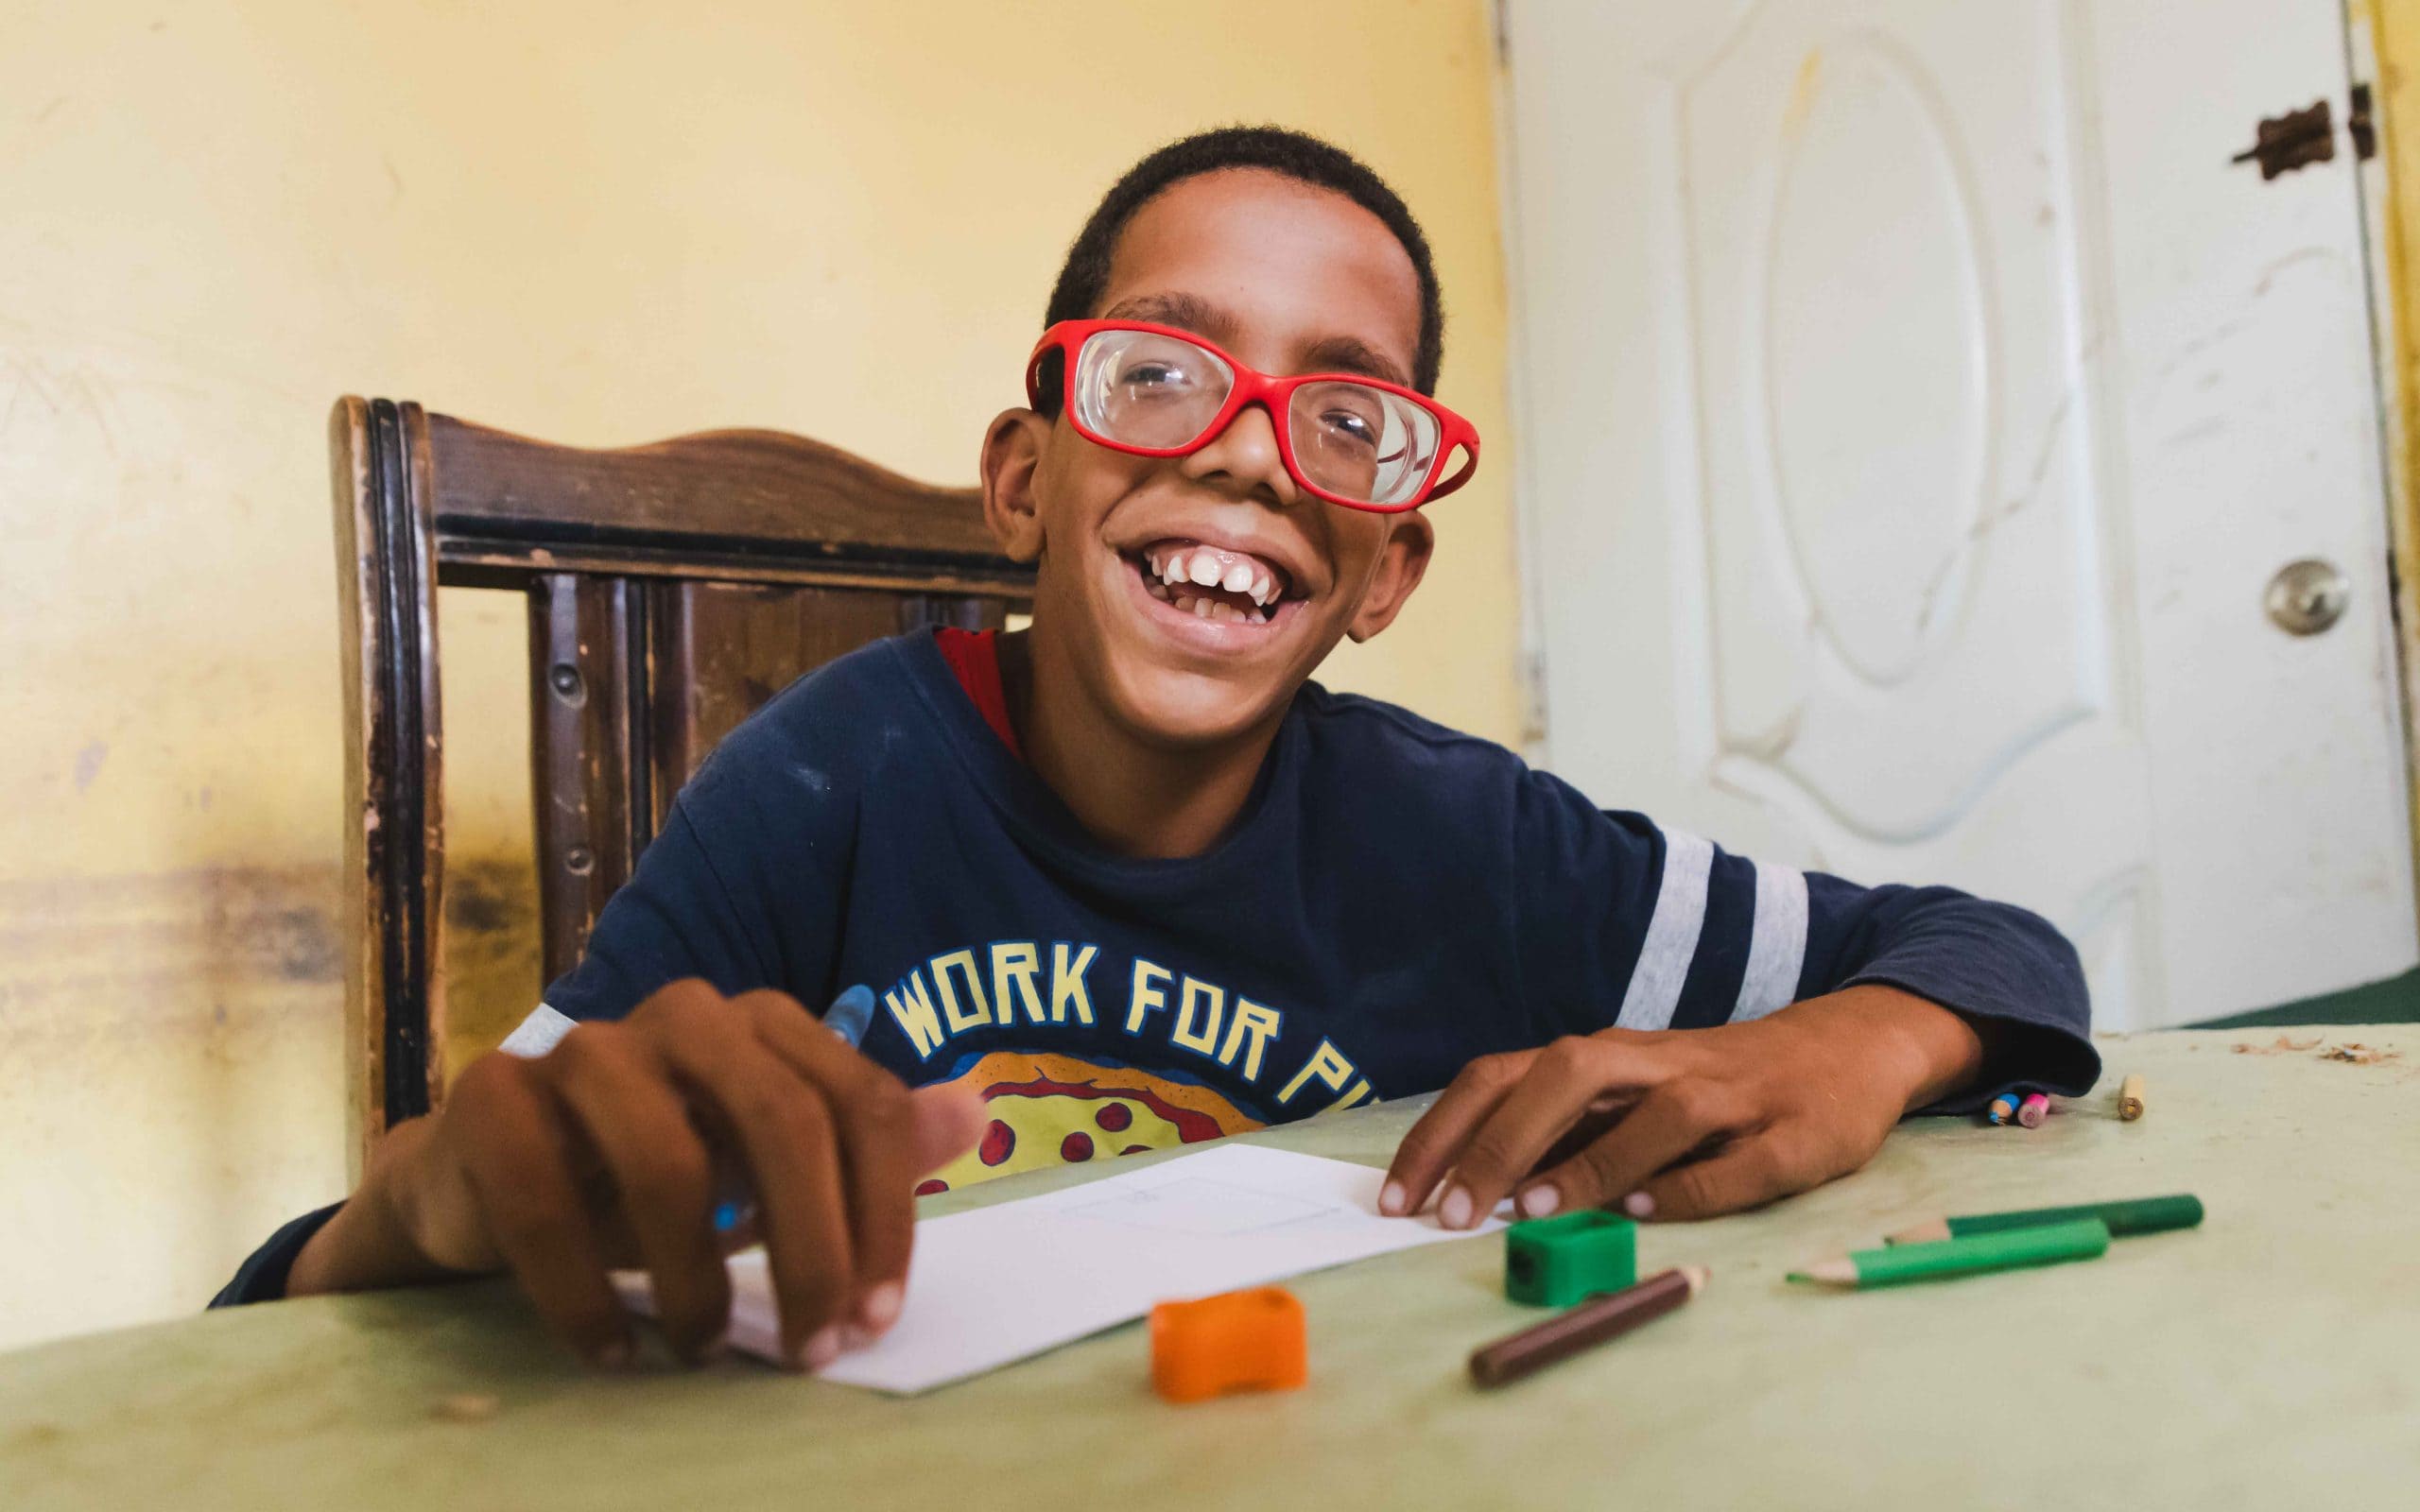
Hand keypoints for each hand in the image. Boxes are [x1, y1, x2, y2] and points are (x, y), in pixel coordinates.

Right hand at [290, 979, 984, 1369]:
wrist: (487, 1172)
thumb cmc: (651, 1170)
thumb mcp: (766, 1162)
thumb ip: (863, 1139)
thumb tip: (976, 1109)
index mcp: (764, 1022)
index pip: (861, 1103)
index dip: (883, 1216)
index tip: (876, 1318)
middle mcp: (684, 1014)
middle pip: (783, 1120)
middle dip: (812, 1249)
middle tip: (812, 1348)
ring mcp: (584, 1048)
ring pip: (669, 1163)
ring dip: (696, 1282)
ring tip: (702, 1348)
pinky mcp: (493, 1097)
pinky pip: (548, 1206)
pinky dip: (586, 1296)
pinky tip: (613, 1351)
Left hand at [1379, 985, 1981, 1226]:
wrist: (1846, 1048)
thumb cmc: (1709, 1085)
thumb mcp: (1624, 1096)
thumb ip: (1559, 1132)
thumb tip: (1468, 1184)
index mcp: (1603, 1057)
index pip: (1502, 1076)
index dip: (1444, 1130)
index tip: (1398, 1196)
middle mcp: (1654, 1063)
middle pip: (1564, 1074)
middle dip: (1499, 1141)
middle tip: (1450, 1211)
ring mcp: (1726, 1095)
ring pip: (1654, 1113)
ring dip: (1591, 1159)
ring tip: (1533, 1209)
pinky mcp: (1789, 1134)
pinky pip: (1735, 1163)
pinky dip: (1689, 1187)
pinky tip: (1646, 1213)